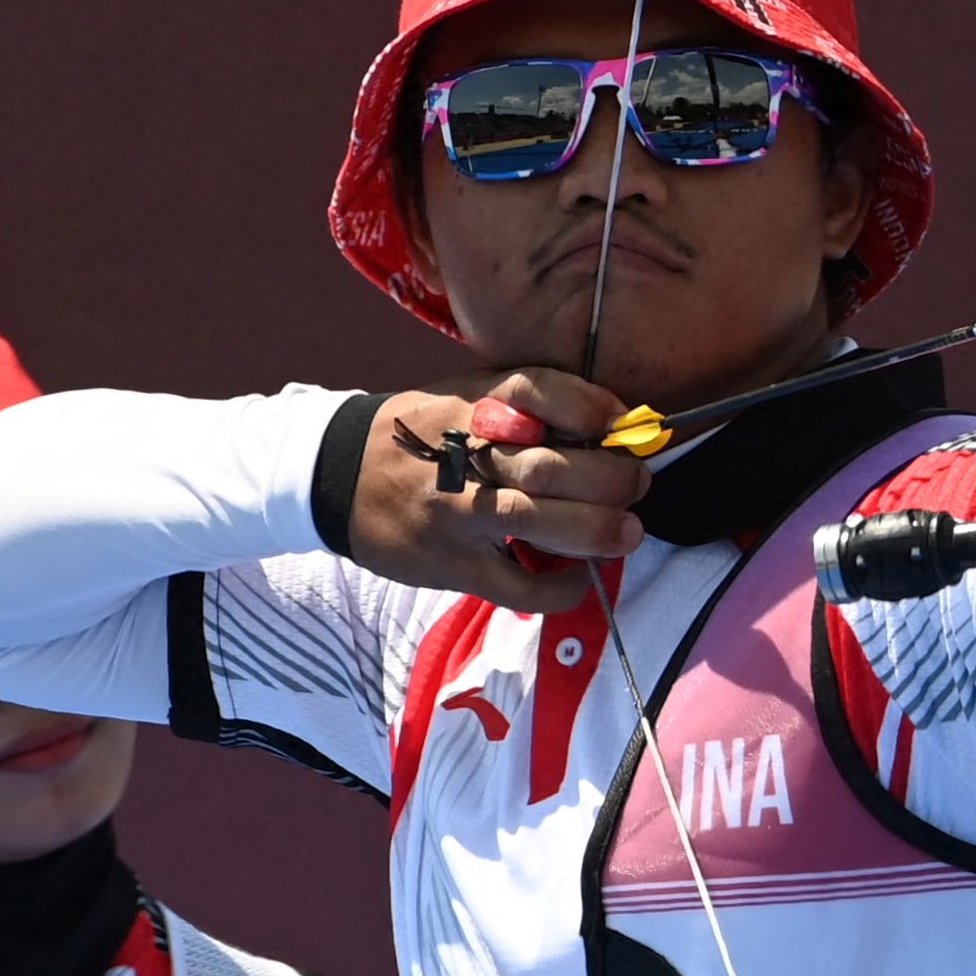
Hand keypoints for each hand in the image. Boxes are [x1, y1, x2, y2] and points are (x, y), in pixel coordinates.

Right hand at [343, 373, 650, 612]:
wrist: (338, 476)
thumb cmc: (422, 435)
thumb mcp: (465, 398)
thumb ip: (530, 405)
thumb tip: (614, 423)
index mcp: (472, 405)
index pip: (537, 389)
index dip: (590, 406)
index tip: (621, 422)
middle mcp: (464, 455)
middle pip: (550, 463)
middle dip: (611, 477)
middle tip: (636, 485)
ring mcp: (456, 512)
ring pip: (538, 521)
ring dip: (598, 530)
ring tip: (628, 533)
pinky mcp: (452, 564)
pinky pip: (519, 586)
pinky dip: (560, 587)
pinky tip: (576, 576)